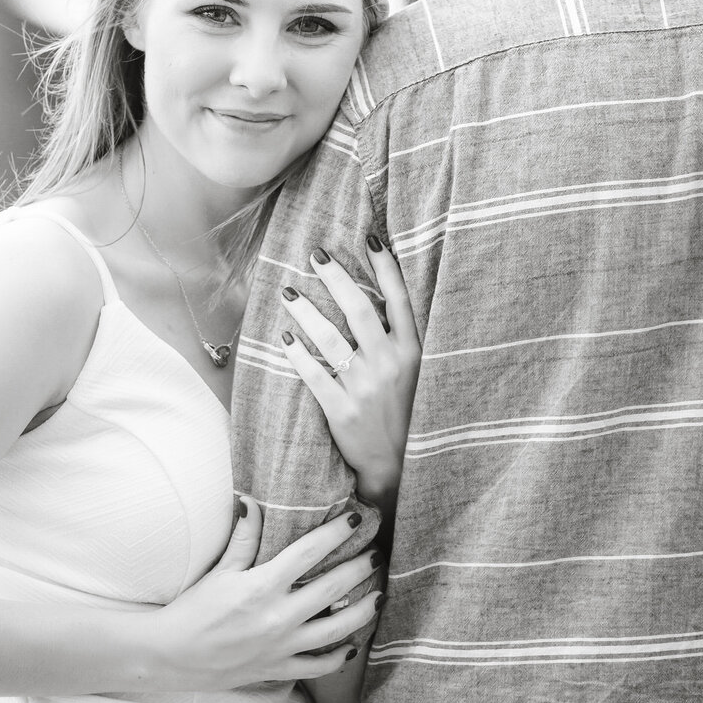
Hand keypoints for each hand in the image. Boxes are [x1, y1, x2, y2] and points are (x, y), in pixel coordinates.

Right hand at [152, 499, 384, 690]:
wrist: (172, 656)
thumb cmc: (193, 610)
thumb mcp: (219, 571)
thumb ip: (243, 538)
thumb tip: (252, 501)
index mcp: (262, 586)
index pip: (309, 553)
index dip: (337, 532)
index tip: (357, 518)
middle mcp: (278, 616)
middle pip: (332, 588)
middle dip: (361, 568)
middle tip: (379, 553)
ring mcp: (282, 646)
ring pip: (336, 629)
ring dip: (363, 611)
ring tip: (380, 595)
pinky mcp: (279, 669)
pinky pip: (319, 666)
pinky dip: (339, 657)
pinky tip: (352, 644)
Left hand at [279, 237, 419, 508]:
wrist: (401, 465)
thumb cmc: (409, 413)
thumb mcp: (417, 373)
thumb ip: (402, 339)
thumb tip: (381, 298)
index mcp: (413, 352)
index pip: (400, 300)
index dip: (386, 267)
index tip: (370, 238)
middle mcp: (390, 364)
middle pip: (360, 309)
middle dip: (336, 278)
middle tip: (315, 255)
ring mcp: (366, 387)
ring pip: (331, 339)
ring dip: (307, 312)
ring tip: (289, 292)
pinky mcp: (343, 410)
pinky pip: (314, 376)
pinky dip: (297, 355)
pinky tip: (284, 339)